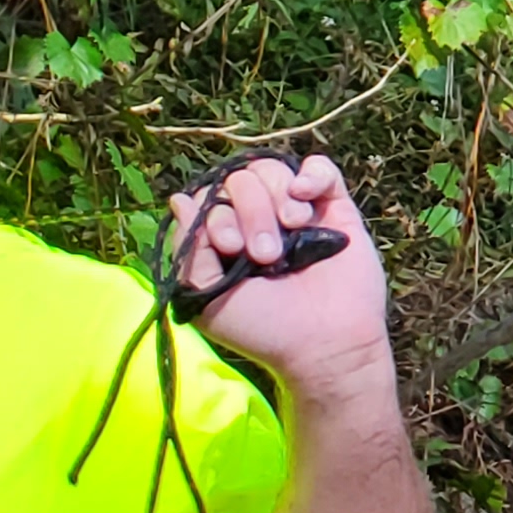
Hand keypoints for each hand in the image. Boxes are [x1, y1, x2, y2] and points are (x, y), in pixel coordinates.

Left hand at [173, 153, 393, 405]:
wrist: (324, 344)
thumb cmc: (263, 328)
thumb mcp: (207, 296)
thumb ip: (189, 250)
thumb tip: (179, 199)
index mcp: (224, 238)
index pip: (208, 199)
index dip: (216, 215)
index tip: (232, 249)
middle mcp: (256, 221)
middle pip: (239, 181)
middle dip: (250, 213)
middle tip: (267, 255)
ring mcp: (294, 213)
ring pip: (271, 171)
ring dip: (276, 197)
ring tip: (294, 230)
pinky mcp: (333, 209)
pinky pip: (320, 167)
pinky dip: (311, 173)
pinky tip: (304, 198)